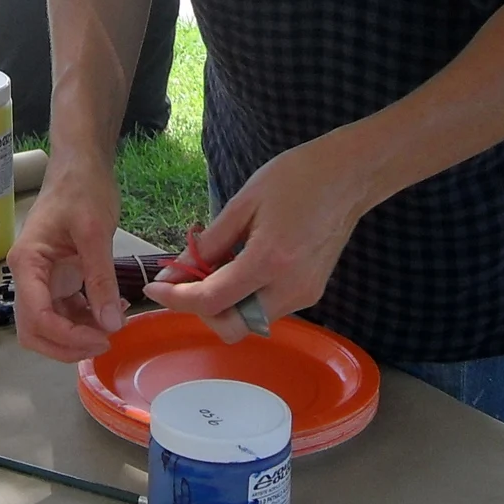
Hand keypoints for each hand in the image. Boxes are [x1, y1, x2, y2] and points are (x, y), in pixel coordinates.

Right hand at [5, 156, 124, 361]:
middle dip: (67, 345)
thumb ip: (101, 280)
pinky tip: (112, 311)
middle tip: (105, 343)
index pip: (37, 316)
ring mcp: (42, 278)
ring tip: (113, 325)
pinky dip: (86, 319)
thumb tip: (111, 325)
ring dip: (78, 335)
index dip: (67, 337)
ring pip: (50, 325)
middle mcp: (28, 276)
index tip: (102, 339)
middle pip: (35, 330)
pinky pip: (66, 311)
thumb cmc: (83, 189)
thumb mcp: (96, 233)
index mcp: (27, 264)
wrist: (82, 164)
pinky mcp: (59, 277)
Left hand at [142, 133, 373, 344]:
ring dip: (225, 305)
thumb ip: (210, 243)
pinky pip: (268, 310)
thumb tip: (176, 272)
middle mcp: (290, 288)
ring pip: (251, 322)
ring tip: (216, 267)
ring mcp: (305, 295)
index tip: (153, 287)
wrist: (350, 176)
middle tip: (188, 280)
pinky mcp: (312, 294)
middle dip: (202, 311)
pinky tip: (240, 268)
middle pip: (233, 328)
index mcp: (270, 260)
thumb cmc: (297, 177)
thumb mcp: (244, 202)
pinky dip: (246, 298)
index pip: (212, 300)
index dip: (176, 299)